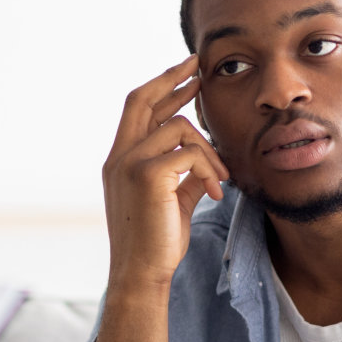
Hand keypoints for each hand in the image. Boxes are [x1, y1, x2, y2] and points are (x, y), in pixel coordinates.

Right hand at [95, 54, 228, 341]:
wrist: (141, 275)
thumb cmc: (156, 244)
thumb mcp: (172, 200)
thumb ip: (184, 174)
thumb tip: (207, 159)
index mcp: (119, 160)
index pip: (137, 109)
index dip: (163, 87)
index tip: (188, 74)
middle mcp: (118, 156)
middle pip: (142, 98)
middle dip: (172, 77)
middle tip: (200, 65)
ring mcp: (128, 164)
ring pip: (177, 128)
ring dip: (208, 148)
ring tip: (223, 176)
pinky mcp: (147, 176)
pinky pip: (189, 154)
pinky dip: (209, 169)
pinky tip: (217, 193)